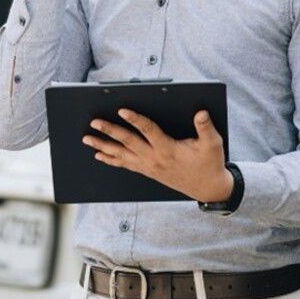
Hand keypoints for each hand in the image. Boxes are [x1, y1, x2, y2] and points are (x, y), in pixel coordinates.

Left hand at [82, 108, 233, 203]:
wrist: (207, 188)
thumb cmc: (209, 164)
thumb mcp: (213, 145)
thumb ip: (206, 127)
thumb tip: (200, 112)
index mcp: (168, 149)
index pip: (148, 131)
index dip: (135, 120)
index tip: (122, 110)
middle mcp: (154, 158)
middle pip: (128, 142)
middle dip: (110, 131)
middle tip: (94, 122)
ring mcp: (148, 166)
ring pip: (121, 155)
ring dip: (102, 146)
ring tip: (86, 138)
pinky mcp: (147, 171)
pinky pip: (124, 165)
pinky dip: (110, 159)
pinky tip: (98, 154)